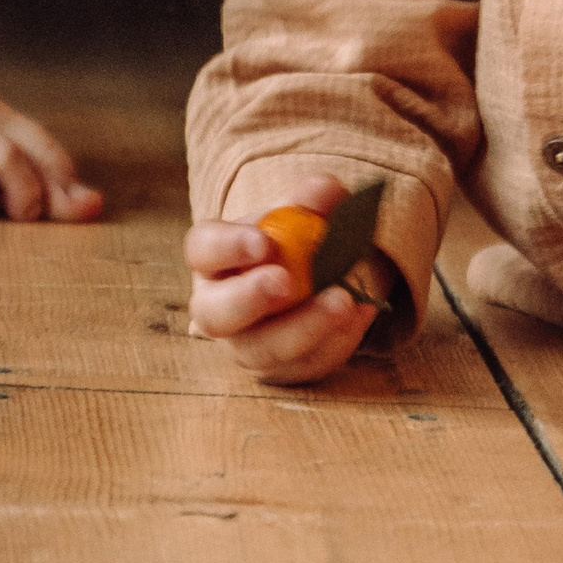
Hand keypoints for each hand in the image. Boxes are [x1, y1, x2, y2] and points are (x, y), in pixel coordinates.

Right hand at [184, 169, 395, 384]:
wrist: (316, 281)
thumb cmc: (295, 240)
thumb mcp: (301, 214)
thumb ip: (312, 199)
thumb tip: (325, 191)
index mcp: (214, 259)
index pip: (203, 249)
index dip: (228, 247)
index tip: (264, 243)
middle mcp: (219, 308)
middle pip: (215, 314)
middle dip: (249, 299)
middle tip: (286, 283)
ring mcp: (247, 345)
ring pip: (261, 350)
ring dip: (304, 327)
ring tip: (343, 301)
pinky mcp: (282, 371)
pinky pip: (305, 365)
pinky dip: (336, 340)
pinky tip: (359, 315)